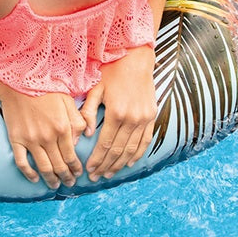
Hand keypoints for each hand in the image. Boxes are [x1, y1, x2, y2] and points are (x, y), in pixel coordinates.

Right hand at [0, 87, 88, 188]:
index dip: (76, 169)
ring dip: (51, 180)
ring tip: (54, 185)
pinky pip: (22, 162)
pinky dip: (29, 173)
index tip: (78, 174)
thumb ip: (78, 121)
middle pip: (59, 165)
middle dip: (66, 177)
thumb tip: (80, 141)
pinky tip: (34, 178)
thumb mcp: (68, 101)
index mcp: (63, 128)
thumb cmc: (45, 89)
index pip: (72, 156)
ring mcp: (31, 140)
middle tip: (69, 183)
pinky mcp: (16, 139)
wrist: (18, 81)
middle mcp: (48, 137)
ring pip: (43, 167)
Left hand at [79, 46, 157, 181]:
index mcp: (116, 112)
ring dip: (120, 164)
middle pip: (118, 150)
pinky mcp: (152, 117)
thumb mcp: (95, 89)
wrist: (136, 60)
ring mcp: (144, 119)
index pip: (106, 144)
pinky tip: (129, 163)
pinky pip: (145, 141)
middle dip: (106, 165)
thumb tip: (85, 134)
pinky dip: (137, 154)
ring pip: (132, 149)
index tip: (89, 170)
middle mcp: (132, 118)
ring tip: (109, 173)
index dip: (97, 159)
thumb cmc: (111, 72)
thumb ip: (88, 112)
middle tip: (96, 177)